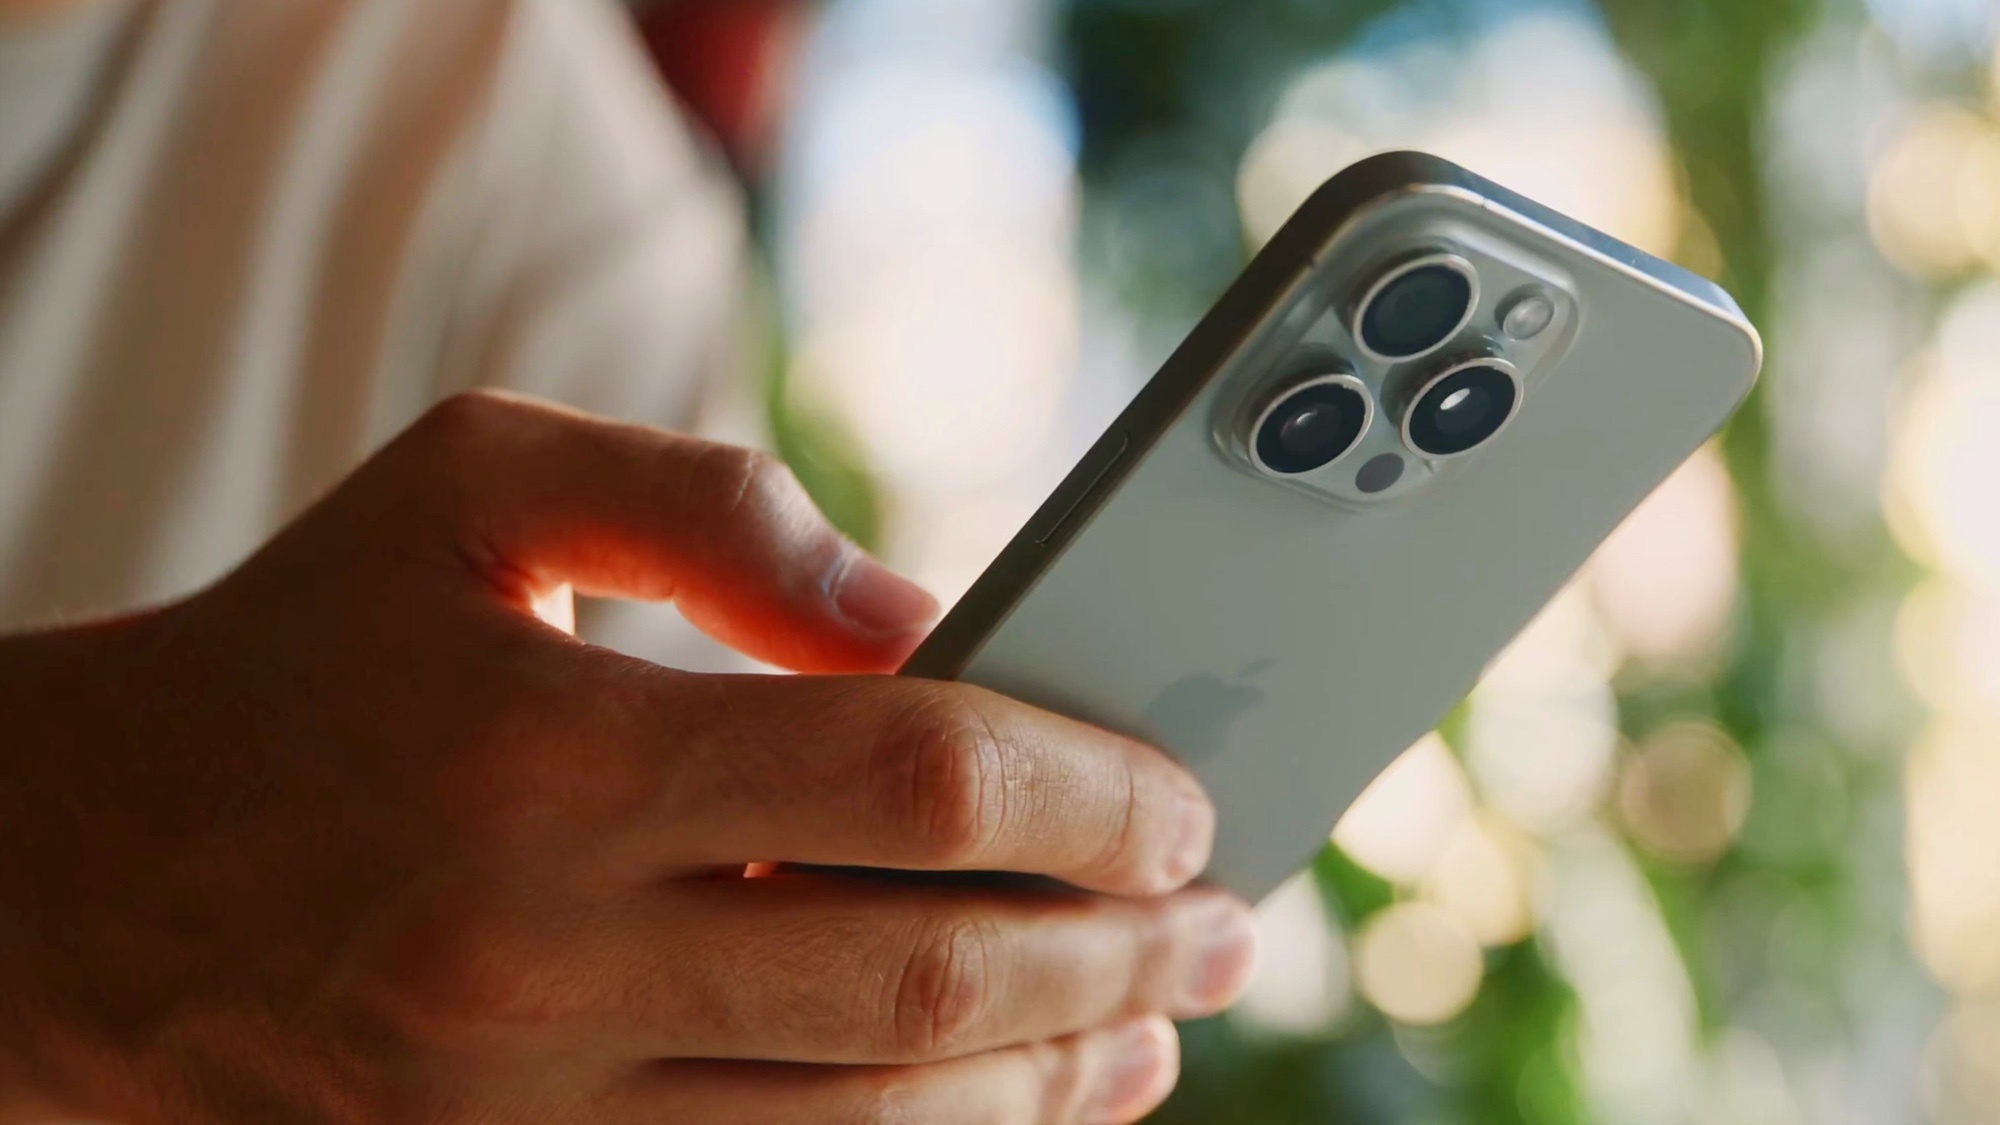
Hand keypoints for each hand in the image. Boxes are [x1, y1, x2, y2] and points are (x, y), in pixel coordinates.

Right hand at [0, 392, 1255, 1124]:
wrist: (81, 877)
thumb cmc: (302, 648)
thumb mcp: (471, 489)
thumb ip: (711, 506)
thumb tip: (918, 616)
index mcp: (550, 751)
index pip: (909, 782)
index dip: (1086, 792)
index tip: (1179, 798)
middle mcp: (542, 952)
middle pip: (924, 986)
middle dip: (1118, 959)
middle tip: (1229, 924)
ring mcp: (523, 1103)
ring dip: (1048, 1082)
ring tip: (1151, 1029)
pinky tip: (1004, 1106)